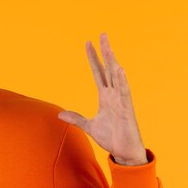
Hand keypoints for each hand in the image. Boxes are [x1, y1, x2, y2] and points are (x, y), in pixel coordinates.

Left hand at [58, 33, 147, 165]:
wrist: (123, 152)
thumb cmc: (111, 138)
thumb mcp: (88, 126)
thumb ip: (76, 118)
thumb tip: (60, 115)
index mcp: (105, 96)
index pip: (98, 72)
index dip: (94, 58)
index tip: (89, 43)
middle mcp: (114, 95)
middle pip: (108, 69)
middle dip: (105, 52)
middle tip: (102, 34)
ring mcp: (121, 101)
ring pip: (117, 77)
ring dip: (113, 62)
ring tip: (109, 48)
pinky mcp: (126, 110)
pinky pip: (125, 93)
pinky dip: (122, 82)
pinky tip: (120, 70)